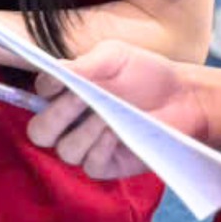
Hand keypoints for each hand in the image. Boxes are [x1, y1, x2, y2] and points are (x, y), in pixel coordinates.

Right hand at [26, 40, 208, 179]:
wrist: (182, 97)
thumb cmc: (145, 72)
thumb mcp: (113, 56)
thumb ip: (82, 64)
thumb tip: (52, 73)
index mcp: (66, 93)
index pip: (38, 95)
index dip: (44, 89)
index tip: (61, 79)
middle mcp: (71, 121)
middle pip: (40, 132)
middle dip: (56, 116)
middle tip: (80, 99)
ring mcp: (88, 145)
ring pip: (66, 150)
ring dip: (84, 131)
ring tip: (107, 115)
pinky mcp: (108, 165)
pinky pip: (91, 165)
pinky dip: (99, 148)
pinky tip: (115, 133)